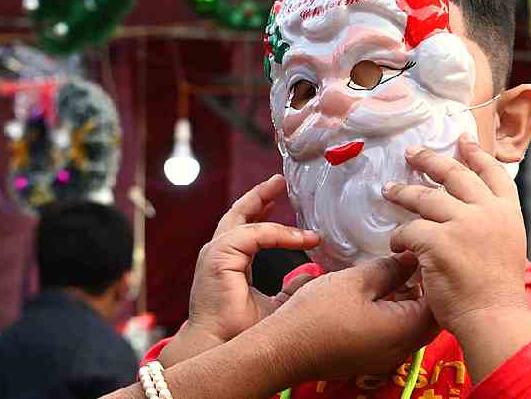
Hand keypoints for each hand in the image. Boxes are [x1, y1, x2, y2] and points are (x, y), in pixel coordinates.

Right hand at [161, 175, 319, 365]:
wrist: (221, 350)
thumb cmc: (243, 335)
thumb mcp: (278, 305)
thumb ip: (293, 287)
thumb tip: (314, 273)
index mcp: (230, 263)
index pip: (248, 231)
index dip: (270, 218)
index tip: (299, 222)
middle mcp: (219, 255)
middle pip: (238, 214)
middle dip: (260, 196)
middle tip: (280, 180)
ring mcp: (215, 254)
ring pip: (243, 219)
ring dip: (264, 201)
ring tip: (280, 186)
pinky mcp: (219, 257)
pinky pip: (253, 235)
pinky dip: (278, 233)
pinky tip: (301, 237)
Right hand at [261, 253, 437, 381]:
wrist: (282, 350)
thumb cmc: (316, 315)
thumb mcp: (356, 281)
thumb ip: (390, 269)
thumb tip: (412, 258)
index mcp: (405, 329)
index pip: (439, 300)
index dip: (435, 273)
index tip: (426, 251)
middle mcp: (403, 348)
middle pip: (430, 314)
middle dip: (425, 286)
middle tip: (413, 259)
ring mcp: (387, 356)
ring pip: (412, 324)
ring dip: (409, 299)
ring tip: (396, 269)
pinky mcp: (372, 357)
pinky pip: (395, 332)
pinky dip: (394, 311)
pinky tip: (379, 290)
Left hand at [384, 135, 529, 332]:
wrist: (493, 318)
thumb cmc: (497, 293)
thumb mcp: (507, 247)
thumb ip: (491, 224)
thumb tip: (468, 210)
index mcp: (508, 213)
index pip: (493, 173)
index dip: (476, 154)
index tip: (462, 140)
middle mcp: (487, 212)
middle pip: (455, 175)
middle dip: (430, 160)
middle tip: (412, 152)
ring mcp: (463, 223)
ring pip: (425, 197)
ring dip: (404, 192)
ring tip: (389, 189)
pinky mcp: (438, 241)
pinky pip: (409, 229)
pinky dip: (399, 236)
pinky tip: (395, 243)